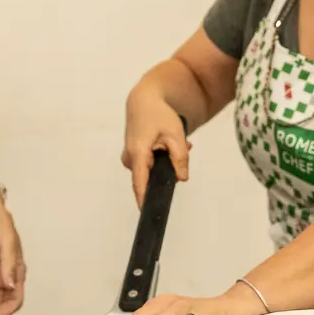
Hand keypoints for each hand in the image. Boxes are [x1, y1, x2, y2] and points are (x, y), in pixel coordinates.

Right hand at [121, 91, 190, 207]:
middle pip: (152, 177)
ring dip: (166, 160)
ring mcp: (130, 158)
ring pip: (152, 169)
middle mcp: (130, 159)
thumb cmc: (159, 114)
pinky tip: (168, 142)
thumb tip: (182, 179)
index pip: (141, 185)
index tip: (150, 215)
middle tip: (183, 147)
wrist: (144, 100)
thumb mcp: (175, 135)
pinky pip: (149, 164)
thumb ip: (180, 158)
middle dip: (169, 168)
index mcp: (138, 154)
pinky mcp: (133, 155)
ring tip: (178, 141)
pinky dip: (161, 156)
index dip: (145, 201)